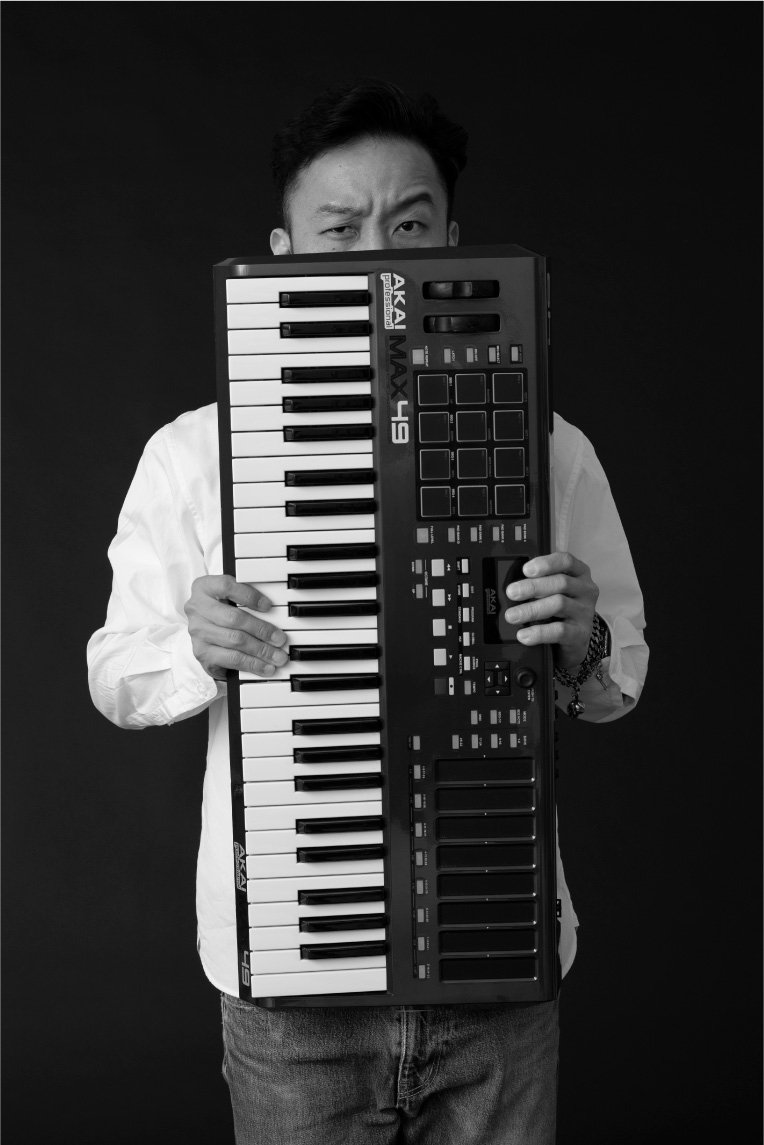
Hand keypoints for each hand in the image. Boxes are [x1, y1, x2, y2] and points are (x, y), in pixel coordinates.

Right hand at [184, 575, 288, 680]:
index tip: (268, 606)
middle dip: (261, 630)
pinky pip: (231, 659)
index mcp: (204, 587)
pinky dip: (252, 664)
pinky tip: (265, 667)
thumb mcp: (230, 597)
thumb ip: (247, 599)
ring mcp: (198, 633)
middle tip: (280, 639)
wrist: (205, 634)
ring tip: (278, 656)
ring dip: (261, 650)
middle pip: (233, 618)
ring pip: (235, 641)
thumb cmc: (223, 611)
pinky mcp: (202, 654)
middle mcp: (197, 609)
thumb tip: (275, 612)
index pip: (226, 586)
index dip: (249, 596)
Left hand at [504, 552, 598, 671]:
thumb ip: (540, 582)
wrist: (576, 636)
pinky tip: (524, 635)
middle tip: (511, 592)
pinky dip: (539, 632)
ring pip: (559, 604)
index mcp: (579, 573)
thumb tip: (513, 586)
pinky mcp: (581, 632)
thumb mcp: (554, 590)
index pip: (566, 561)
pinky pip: (560, 631)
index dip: (546, 563)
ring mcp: (585, 611)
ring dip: (531, 609)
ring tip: (512, 615)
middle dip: (533, 587)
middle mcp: (586, 590)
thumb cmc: (561, 607)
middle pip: (561, 582)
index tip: (526, 570)